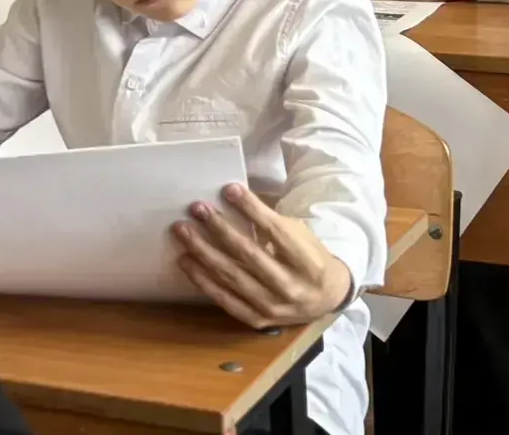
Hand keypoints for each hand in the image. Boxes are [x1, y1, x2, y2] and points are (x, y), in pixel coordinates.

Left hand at [174, 184, 352, 327]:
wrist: (326, 299)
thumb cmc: (309, 258)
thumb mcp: (300, 236)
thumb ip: (271, 223)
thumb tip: (232, 198)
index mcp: (309, 263)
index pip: (276, 233)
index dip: (252, 210)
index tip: (229, 189)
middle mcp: (291, 288)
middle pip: (250, 255)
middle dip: (220, 229)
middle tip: (197, 208)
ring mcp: (274, 308)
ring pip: (233, 278)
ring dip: (203, 252)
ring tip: (182, 231)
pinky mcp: (258, 320)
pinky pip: (226, 300)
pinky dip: (203, 281)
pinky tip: (186, 262)